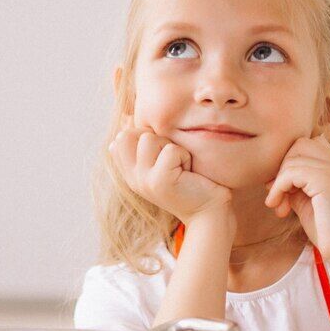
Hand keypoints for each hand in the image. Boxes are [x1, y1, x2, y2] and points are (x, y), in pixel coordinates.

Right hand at [108, 117, 231, 225]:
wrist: (209, 212)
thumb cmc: (193, 183)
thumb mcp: (164, 162)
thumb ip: (145, 145)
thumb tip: (125, 118)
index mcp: (132, 174)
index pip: (120, 140)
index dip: (142, 135)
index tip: (162, 153)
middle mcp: (133, 178)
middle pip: (129, 134)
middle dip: (157, 139)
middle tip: (173, 161)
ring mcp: (144, 181)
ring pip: (149, 139)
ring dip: (172, 148)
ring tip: (181, 167)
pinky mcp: (160, 182)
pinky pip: (171, 150)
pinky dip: (185, 157)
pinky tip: (189, 173)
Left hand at [264, 133, 329, 267]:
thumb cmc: (329, 232)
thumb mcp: (307, 203)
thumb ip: (295, 187)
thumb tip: (273, 178)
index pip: (309, 143)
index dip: (289, 160)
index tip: (280, 186)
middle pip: (299, 144)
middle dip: (281, 166)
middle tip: (276, 194)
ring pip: (292, 158)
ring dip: (278, 182)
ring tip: (278, 206)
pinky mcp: (327, 182)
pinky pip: (291, 172)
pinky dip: (279, 189)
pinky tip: (280, 208)